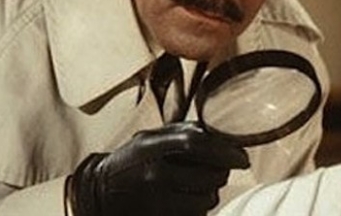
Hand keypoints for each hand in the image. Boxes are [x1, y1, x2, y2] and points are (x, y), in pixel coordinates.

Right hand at [69, 122, 249, 215]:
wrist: (98, 194)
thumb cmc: (128, 161)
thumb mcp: (147, 138)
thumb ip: (179, 133)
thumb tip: (219, 133)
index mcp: (150, 147)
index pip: (195, 143)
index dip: (224, 149)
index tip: (242, 156)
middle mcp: (154, 174)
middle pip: (209, 175)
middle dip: (221, 173)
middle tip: (218, 169)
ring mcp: (157, 202)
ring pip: (207, 199)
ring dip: (210, 192)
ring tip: (197, 185)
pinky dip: (199, 209)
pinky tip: (187, 200)